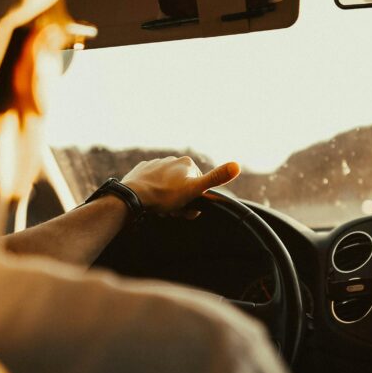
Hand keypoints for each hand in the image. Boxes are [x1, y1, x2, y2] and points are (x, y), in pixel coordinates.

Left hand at [120, 156, 240, 216]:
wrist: (134, 196)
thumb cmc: (165, 196)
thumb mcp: (194, 190)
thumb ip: (216, 178)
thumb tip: (237, 165)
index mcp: (187, 163)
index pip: (199, 186)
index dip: (195, 200)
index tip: (187, 209)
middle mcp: (172, 160)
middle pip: (183, 187)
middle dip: (180, 201)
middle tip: (172, 212)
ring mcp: (156, 164)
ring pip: (168, 186)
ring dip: (168, 199)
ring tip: (161, 209)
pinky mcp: (142, 170)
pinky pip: (152, 184)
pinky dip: (154, 193)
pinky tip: (151, 201)